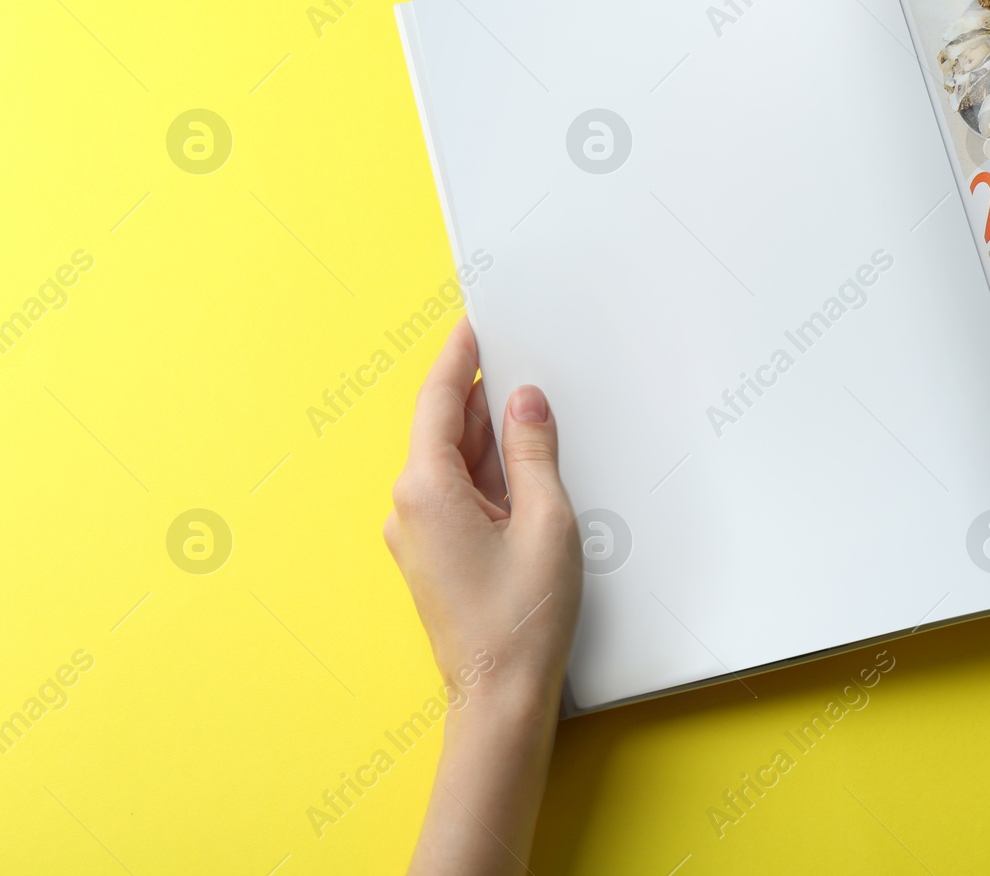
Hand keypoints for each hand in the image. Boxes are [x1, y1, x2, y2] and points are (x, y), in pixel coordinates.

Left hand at [384, 317, 580, 721]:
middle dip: (483, 401)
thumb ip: (534, 452)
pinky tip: (524, 475)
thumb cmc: (522, 619)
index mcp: (426, 489)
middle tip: (524, 369)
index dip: (459, 358)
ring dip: (490, 442)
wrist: (501, 697)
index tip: (473, 325)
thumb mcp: (546, 519)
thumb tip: (524, 404)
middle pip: (444, 430)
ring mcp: (416, 534)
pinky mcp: (431, 554)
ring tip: (536, 425)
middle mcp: (409, 507)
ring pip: (453, 464)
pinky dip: (487, 476)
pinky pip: (457, 495)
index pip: (437, 400)